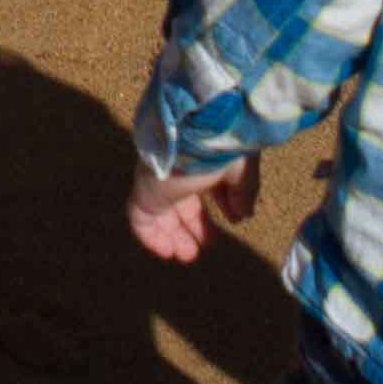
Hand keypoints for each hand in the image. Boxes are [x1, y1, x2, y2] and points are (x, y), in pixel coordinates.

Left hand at [128, 156, 259, 265]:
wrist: (199, 128)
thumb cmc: (224, 144)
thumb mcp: (242, 169)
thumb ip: (243, 193)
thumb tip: (243, 215)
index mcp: (202, 158)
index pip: (206, 183)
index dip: (219, 202)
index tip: (232, 219)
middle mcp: (178, 168)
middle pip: (181, 200)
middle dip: (194, 224)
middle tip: (207, 244)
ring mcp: (158, 178)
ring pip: (159, 211)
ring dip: (173, 235)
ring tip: (188, 255)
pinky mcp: (144, 190)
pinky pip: (140, 218)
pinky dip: (150, 236)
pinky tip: (167, 252)